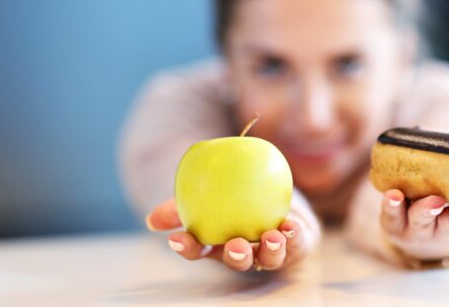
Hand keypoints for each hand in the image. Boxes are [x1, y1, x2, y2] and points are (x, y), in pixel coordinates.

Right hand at [145, 198, 308, 271]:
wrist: (276, 189)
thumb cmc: (235, 192)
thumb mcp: (209, 191)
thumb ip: (182, 202)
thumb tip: (152, 219)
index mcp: (218, 241)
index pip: (198, 248)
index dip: (188, 247)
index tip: (178, 239)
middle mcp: (244, 250)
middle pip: (237, 259)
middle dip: (236, 256)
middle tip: (235, 244)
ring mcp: (271, 250)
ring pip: (269, 257)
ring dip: (270, 249)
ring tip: (272, 236)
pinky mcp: (297, 245)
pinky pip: (297, 243)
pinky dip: (294, 236)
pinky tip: (291, 226)